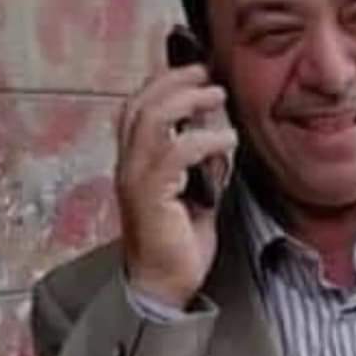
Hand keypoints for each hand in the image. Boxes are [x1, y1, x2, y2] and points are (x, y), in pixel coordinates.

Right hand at [116, 64, 237, 307]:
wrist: (165, 286)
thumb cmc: (180, 240)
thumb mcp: (195, 189)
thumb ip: (199, 161)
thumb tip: (218, 130)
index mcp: (135, 162)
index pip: (138, 108)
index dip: (162, 82)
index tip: (195, 69)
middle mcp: (128, 166)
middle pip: (140, 104)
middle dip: (173, 80)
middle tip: (206, 72)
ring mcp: (135, 180)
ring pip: (151, 120)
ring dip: (187, 100)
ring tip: (217, 95)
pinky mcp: (150, 197)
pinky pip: (175, 153)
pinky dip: (204, 140)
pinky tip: (227, 140)